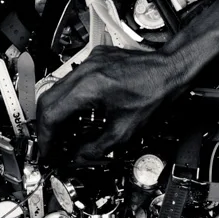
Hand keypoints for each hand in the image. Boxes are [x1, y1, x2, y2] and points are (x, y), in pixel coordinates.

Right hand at [34, 41, 206, 161]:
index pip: (51, 115)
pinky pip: (72, 81)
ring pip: (57, 90)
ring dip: (58, 114)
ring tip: (64, 134)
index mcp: (89, 88)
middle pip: (47, 101)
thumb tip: (79, 157)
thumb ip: (96, 148)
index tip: (48, 152)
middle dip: (47, 127)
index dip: (46, 139)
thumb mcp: (125, 131)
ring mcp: (89, 63)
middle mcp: (85, 71)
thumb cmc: (156, 93)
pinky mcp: (95, 60)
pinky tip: (78, 114)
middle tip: (52, 146)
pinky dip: (70, 100)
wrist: (171, 69)